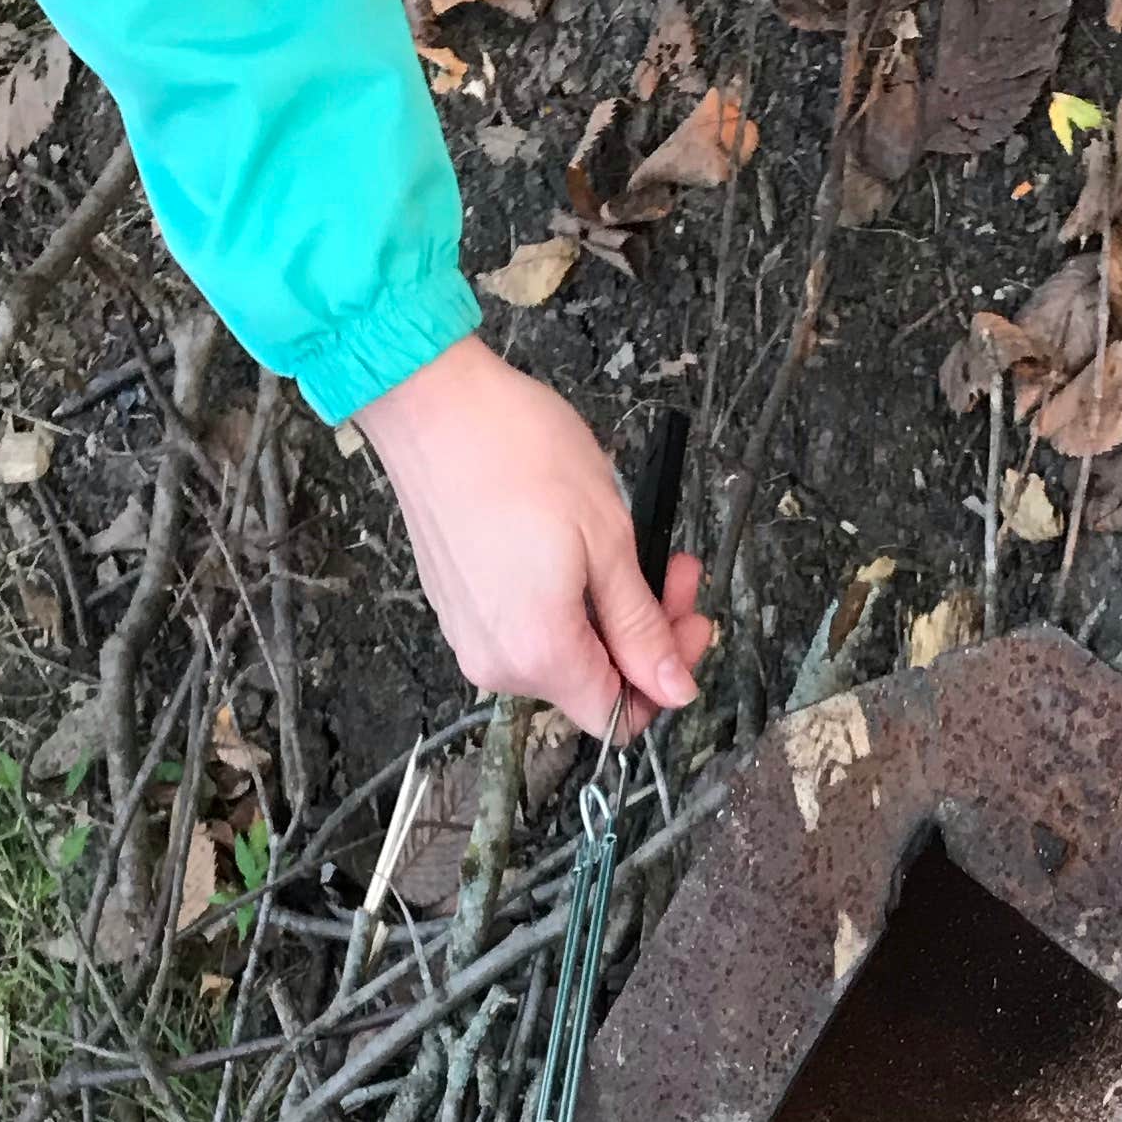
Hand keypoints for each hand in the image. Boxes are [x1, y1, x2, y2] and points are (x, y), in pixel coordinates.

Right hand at [358, 335, 708, 737]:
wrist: (431, 402)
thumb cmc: (516, 454)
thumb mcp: (607, 540)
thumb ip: (642, 627)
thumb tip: (675, 689)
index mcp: (540, 655)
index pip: (617, 719)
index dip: (664, 680)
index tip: (690, 624)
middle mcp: (498, 663)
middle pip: (593, 682)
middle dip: (645, 632)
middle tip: (677, 570)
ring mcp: (471, 635)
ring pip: (562, 651)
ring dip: (609, 608)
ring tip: (635, 546)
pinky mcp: (458, 606)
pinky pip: (525, 625)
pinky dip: (564, 597)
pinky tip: (582, 546)